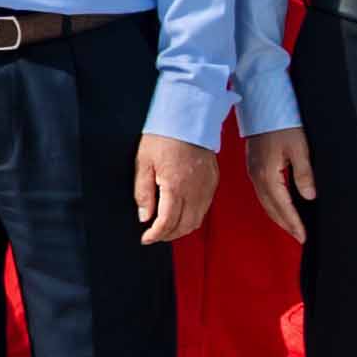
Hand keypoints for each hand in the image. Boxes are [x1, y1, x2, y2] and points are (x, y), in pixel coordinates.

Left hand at [129, 131, 219, 249]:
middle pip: (184, 226)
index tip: (145, 238)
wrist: (188, 117)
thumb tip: (145, 217)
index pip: (168, 222)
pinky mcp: (213, 182)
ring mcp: (207, 187)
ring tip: (165, 228)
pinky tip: (181, 213)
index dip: (155, 235)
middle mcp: (195, 191)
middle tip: (153, 235)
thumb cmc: (164, 136)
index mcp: (176, 187)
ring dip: (181, 229)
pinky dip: (192, 217)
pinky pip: (204, 208)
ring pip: (197, 221)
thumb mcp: (143, 162)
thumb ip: (143, 192)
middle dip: (167, 236)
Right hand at [245, 129, 316, 233]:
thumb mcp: (300, 148)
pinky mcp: (254, 168)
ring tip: (290, 227)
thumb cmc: (282, 125)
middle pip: (271, 209)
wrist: (263, 108)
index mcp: (269, 175)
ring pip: (265, 203)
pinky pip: (262, 195)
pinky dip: (271, 206)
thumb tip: (309, 196)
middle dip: (285, 225)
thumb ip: (304, 174)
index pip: (283, 206)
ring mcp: (253, 173)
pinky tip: (278, 208)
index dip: (294, 223)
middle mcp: (258, 178)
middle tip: (299, 237)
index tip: (303, 236)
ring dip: (277, 217)